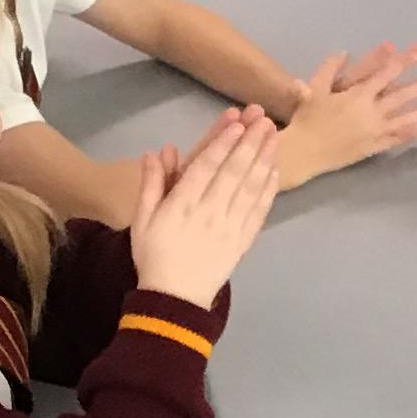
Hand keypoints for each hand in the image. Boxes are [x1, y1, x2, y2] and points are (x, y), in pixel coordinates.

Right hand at [129, 106, 278, 306]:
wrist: (175, 298)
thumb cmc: (154, 255)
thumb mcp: (142, 219)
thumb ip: (150, 184)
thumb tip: (157, 151)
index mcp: (183, 205)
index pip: (206, 167)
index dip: (223, 143)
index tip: (238, 123)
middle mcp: (210, 212)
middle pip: (234, 172)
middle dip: (251, 143)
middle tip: (265, 120)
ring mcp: (230, 227)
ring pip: (251, 188)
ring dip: (264, 160)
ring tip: (274, 137)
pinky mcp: (243, 241)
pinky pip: (259, 212)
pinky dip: (268, 190)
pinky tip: (275, 171)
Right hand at [275, 41, 416, 187]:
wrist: (305, 151)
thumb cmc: (307, 119)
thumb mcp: (315, 89)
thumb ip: (329, 68)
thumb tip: (343, 51)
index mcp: (358, 95)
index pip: (385, 74)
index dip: (403, 61)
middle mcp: (371, 112)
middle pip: (403, 96)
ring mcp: (376, 131)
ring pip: (407, 119)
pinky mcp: (375, 146)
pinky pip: (400, 139)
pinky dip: (416, 134)